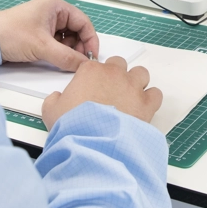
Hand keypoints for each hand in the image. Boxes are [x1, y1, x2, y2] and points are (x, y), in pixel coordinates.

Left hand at [0, 0, 98, 71]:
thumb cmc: (8, 33)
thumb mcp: (42, 46)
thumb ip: (66, 57)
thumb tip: (83, 64)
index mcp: (55, 7)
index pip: (83, 22)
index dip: (90, 40)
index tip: (92, 56)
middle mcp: (51, 13)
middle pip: (76, 31)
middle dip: (79, 47)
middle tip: (79, 61)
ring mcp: (45, 24)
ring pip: (67, 39)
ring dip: (69, 51)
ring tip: (66, 61)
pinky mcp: (38, 36)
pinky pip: (57, 44)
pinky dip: (60, 53)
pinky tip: (57, 60)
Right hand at [42, 56, 162, 128]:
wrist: (93, 143)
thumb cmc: (71, 124)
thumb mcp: (51, 109)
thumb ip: (55, 98)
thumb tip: (58, 98)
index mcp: (90, 71)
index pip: (94, 64)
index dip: (93, 77)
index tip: (91, 89)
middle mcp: (113, 73)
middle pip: (119, 64)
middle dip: (116, 75)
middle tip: (110, 92)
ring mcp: (132, 87)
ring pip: (141, 73)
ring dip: (136, 83)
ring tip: (129, 99)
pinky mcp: (147, 103)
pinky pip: (155, 93)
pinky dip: (150, 99)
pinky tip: (142, 109)